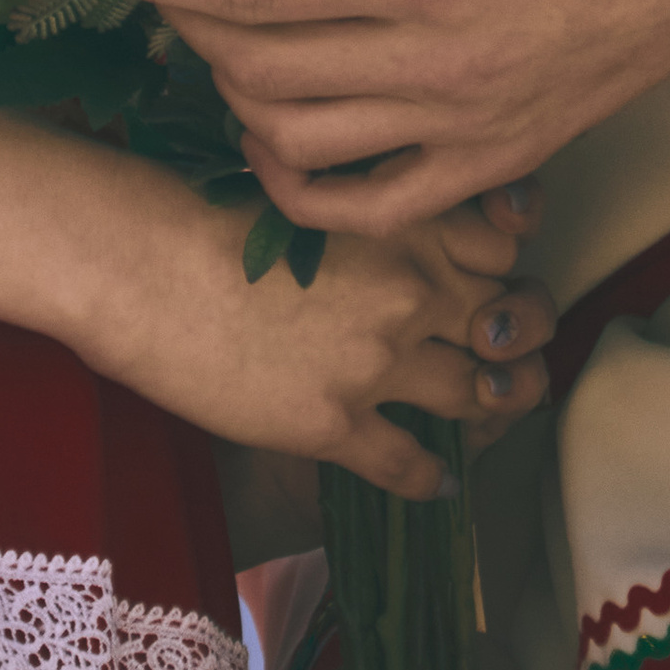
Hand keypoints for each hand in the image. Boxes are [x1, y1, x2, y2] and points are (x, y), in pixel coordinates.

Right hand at [75, 178, 554, 498]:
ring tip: (488, 412)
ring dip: (494, 405)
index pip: (507, 243)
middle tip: (509, 355)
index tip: (496, 279)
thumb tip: (404, 239)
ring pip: (479, 392)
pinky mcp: (338, 423)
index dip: (506, 263)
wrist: (151, 269)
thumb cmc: (214, 213)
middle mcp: (411, 287)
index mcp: (406, 219)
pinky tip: (435, 478)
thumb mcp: (316, 190)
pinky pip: (413, 463)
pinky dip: (432, 475)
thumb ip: (376, 212)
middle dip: (519, 340)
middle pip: (512, 319)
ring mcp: (379, 359)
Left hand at [79, 0, 669, 233]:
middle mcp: (434, 65)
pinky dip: (304, 185)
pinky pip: (373, 207)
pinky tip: (280, 138)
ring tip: (219, 37)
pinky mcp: (494, 161)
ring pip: (299, 143)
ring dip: (234, 95)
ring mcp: (463, 126)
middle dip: (187, 23)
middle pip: (256, 69)